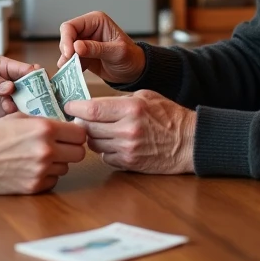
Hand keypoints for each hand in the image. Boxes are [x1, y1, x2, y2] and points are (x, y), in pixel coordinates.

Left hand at [0, 56, 39, 126]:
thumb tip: (10, 86)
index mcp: (5, 67)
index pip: (26, 70)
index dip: (36, 76)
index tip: (43, 84)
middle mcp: (10, 83)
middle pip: (31, 88)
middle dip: (37, 94)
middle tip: (40, 102)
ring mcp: (7, 99)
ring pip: (26, 103)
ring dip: (27, 108)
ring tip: (20, 111)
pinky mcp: (2, 115)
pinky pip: (16, 117)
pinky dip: (19, 119)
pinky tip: (16, 120)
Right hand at [0, 113, 87, 194]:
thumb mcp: (17, 117)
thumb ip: (43, 120)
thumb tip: (65, 124)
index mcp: (44, 128)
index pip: (80, 134)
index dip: (76, 133)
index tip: (70, 134)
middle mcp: (47, 150)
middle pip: (80, 153)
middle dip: (71, 149)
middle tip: (59, 146)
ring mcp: (41, 170)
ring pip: (66, 168)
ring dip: (58, 163)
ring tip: (39, 157)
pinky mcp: (35, 186)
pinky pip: (53, 181)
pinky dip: (46, 176)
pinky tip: (31, 168)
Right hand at [57, 11, 145, 83]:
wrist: (134, 72)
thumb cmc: (131, 57)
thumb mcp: (116, 52)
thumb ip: (96, 49)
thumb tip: (76, 46)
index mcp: (96, 21)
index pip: (72, 26)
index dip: (67, 39)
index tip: (69, 53)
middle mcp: (88, 30)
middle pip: (66, 37)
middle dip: (66, 51)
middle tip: (68, 63)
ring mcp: (84, 43)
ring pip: (66, 49)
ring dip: (66, 60)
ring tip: (69, 70)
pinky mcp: (83, 56)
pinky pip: (70, 60)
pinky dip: (69, 67)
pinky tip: (72, 73)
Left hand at [63, 90, 195, 174]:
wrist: (190, 142)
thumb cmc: (170, 116)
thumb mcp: (147, 97)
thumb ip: (120, 100)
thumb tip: (94, 104)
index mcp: (131, 108)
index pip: (92, 110)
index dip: (75, 108)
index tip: (69, 105)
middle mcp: (127, 130)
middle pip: (88, 128)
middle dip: (81, 123)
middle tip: (79, 118)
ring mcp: (127, 149)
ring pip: (94, 144)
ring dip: (92, 137)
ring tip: (99, 130)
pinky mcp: (129, 164)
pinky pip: (105, 157)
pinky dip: (104, 150)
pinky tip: (113, 143)